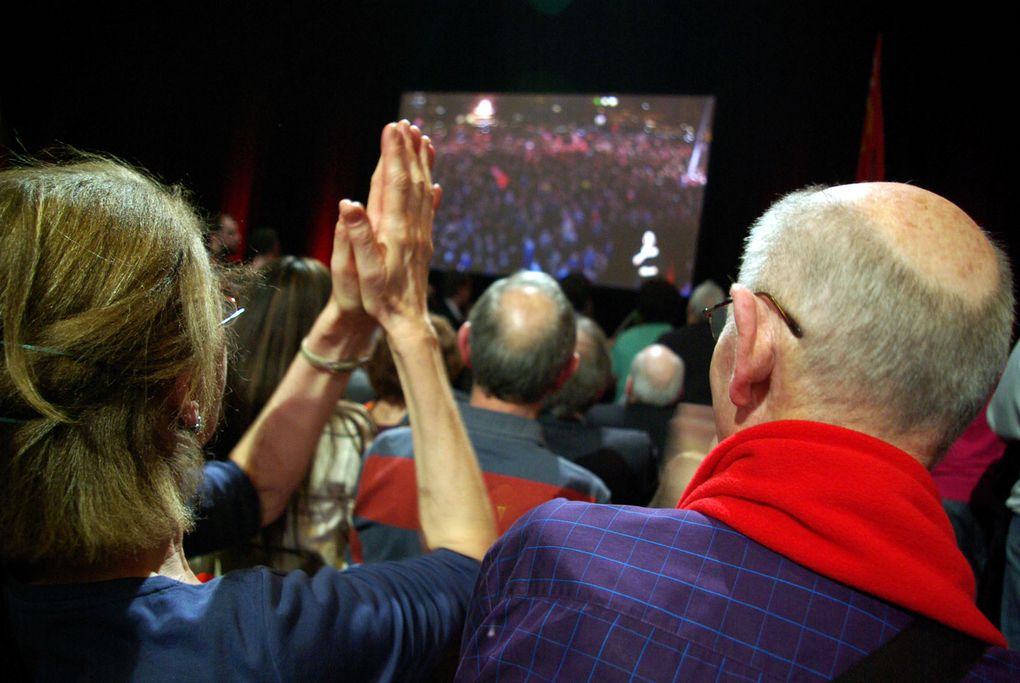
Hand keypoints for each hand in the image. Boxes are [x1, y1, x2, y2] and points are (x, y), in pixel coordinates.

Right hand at [336, 121, 440, 330]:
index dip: (393, 154)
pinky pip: (430, 210)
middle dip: (408, 151)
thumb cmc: (381, 300)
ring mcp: (423, 236)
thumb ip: (357, 237)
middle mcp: (413, 228)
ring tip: (422, 141)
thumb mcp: (362, 272)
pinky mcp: (426, 245)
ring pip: (425, 191)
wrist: (408, 323)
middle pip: (413, 181)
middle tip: (406, 124)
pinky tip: (435, 184)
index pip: (395, 183)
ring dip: (422, 164)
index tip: (391, 128)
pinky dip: (431, 191)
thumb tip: (349, 204)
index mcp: (396, 231)